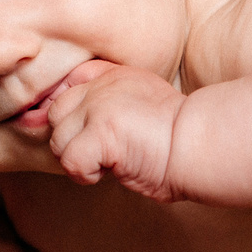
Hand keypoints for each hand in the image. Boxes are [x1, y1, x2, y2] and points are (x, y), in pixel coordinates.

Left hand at [45, 61, 184, 199]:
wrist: (203, 145)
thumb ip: (105, 104)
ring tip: (112, 162)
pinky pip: (71, 161)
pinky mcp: (101, 130)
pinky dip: (87, 175)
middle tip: (105, 153)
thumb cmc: (177, 138)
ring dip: (80, 160)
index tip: (92, 137)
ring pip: (58, 141)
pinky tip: (112, 171)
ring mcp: (99, 106)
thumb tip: (48, 120)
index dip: (70, 120)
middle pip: (55, 116)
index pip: (65, 90)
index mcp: (112, 76)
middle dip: (73, 142)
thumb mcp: (139, 106)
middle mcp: (101, 85)